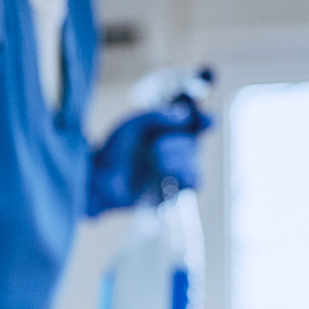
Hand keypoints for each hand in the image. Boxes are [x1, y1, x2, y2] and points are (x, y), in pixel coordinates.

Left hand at [86, 98, 212, 216]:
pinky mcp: (174, 194)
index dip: (205, 121)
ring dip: (181, 161)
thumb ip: (159, 116)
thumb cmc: (114, 151)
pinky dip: (183, 176)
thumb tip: (185, 114)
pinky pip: (193, 185)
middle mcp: (176, 155)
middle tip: (158, 147)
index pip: (197, 125)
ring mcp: (175, 176)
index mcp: (170, 134)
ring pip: (196, 167)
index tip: (205, 119)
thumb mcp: (134, 125)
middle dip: (180, 145)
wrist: (102, 180)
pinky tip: (165, 173)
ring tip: (159, 161)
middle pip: (195, 147)